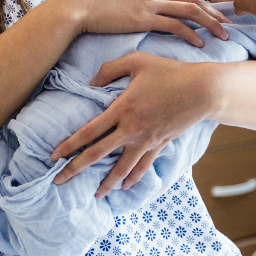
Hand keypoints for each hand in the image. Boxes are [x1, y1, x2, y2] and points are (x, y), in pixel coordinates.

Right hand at [51, 0, 228, 46]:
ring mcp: (150, 0)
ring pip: (190, 10)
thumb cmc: (96, 2)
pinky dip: (191, 34)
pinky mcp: (144, 17)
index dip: (203, 4)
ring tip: (224, 35)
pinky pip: (175, 25)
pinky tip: (200, 44)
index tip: (216, 15)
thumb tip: (149, 8)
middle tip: (231, 24)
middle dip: (215, 12)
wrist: (77, 6)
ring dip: (210, 23)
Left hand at [51, 52, 218, 195]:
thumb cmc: (169, 72)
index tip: (53, 156)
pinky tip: (125, 186)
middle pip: (97, 154)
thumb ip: (110, 69)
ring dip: (105, 182)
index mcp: (122, 108)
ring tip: (95, 194)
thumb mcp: (137, 61)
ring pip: (121, 168)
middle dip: (75, 170)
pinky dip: (133, 178)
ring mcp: (146, 140)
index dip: (69, 145)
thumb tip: (91, 83)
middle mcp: (131, 129)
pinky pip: (143, 166)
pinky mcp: (160, 144)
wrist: (202, 90)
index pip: (88, 132)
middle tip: (57, 181)